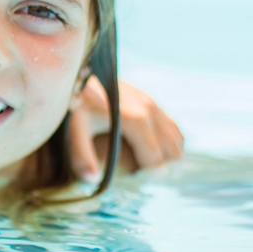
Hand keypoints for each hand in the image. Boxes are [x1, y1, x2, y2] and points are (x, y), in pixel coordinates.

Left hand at [69, 77, 184, 180]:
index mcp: (136, 119)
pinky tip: (144, 146)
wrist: (80, 71)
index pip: (155, 159)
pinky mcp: (153, 101)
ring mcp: (154, 103)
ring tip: (138, 158)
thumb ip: (82, 155)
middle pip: (172, 151)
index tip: (126, 176)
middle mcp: (150, 109)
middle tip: (132, 169)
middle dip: (157, 165)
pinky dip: (165, 142)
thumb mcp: (75, 129)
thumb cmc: (76, 102)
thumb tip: (92, 180)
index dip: (144, 174)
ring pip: (177, 140)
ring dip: (163, 154)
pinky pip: (172, 128)